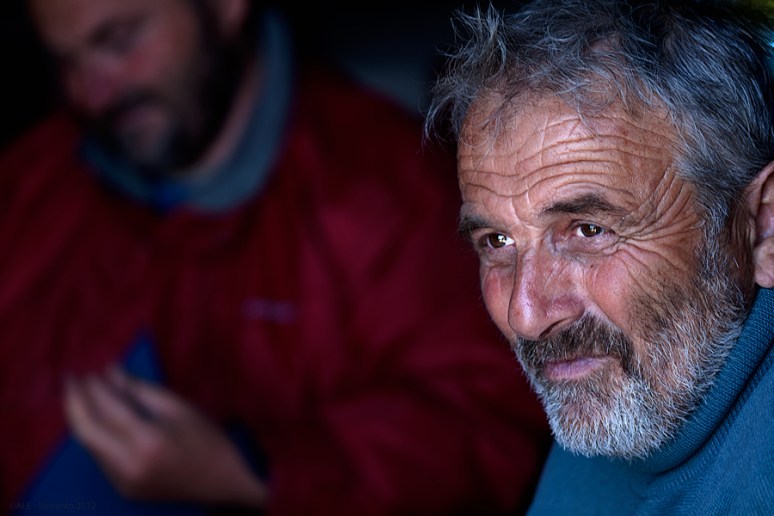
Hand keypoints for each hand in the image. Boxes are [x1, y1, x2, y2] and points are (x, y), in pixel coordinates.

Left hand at [63, 366, 267, 507]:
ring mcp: (124, 481)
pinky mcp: (123, 488)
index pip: (110, 409)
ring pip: (90, 446)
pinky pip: (101, 458)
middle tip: (71, 379)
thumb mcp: (178, 407)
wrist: (221, 482)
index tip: (90, 370)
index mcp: (148, 440)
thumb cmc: (207, 440)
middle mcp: (129, 464)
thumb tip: (111, 372)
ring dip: (83, 418)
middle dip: (74, 402)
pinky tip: (99, 419)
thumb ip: (139, 389)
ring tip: (82, 395)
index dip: (97, 387)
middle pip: (86, 431)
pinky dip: (97, 436)